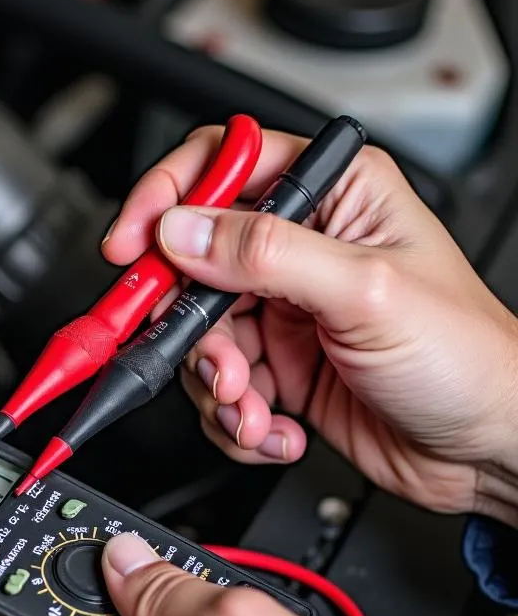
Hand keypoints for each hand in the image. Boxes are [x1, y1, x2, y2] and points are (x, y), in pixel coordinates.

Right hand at [104, 128, 517, 525]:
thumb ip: (267, 255)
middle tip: (216, 365)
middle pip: (194, 267)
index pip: (223, 166)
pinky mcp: (277, 367)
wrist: (484, 449)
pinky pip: (218, 387)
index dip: (166, 198)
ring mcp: (284, 312)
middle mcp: (301, 249)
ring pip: (199, 338)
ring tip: (255, 410)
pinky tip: (275, 428)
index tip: (132, 245)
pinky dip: (235, 419)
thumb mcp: (365, 292)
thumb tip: (184, 232)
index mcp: (333, 197)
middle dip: (194, 330)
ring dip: (217, 387)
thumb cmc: (466, 358)